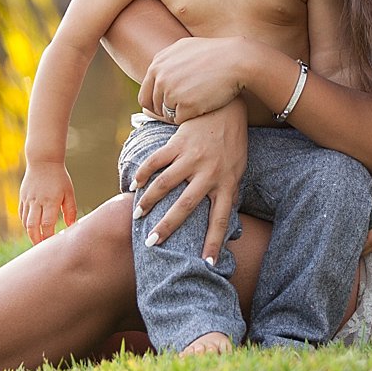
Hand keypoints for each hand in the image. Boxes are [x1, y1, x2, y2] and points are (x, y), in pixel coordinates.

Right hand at [19, 163, 77, 243]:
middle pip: (32, 226)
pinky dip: (25, 222)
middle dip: (36, 239)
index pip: (47, 224)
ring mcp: (28, 199)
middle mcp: (37, 201)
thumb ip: (70, 210)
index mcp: (50, 200)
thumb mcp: (69, 192)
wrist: (43, 160)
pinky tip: (31, 227)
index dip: (48, 236)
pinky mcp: (22, 196)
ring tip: (37, 239)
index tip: (52, 244)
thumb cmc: (59, 177)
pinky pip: (21, 214)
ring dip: (30, 232)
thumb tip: (71, 226)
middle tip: (41, 248)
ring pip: (25, 221)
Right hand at [130, 105, 247, 262]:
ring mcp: (192, 157)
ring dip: (149, 201)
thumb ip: (228, 192)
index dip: (214, 243)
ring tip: (137, 215)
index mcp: (227, 183)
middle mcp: (209, 173)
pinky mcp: (178, 142)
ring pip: (166, 184)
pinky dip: (143, 173)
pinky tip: (134, 185)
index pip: (220, 220)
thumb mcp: (237, 170)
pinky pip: (156, 161)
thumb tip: (226, 222)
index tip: (206, 264)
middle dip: (167, 227)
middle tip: (151, 244)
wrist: (226, 106)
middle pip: (186, 206)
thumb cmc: (232, 143)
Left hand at [138, 36, 258, 120]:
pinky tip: (202, 108)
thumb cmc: (215, 54)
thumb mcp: (185, 48)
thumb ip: (167, 61)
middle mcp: (160, 77)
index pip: (145, 94)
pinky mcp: (184, 105)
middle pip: (154, 106)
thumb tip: (156, 72)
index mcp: (157, 63)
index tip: (167, 107)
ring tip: (197, 105)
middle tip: (184, 109)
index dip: (156, 104)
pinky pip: (180, 120)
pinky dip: (189, 118)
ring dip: (179, 114)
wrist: (236, 60)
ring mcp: (171, 91)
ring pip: (167, 114)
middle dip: (165, 111)